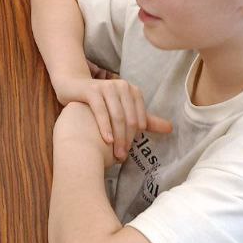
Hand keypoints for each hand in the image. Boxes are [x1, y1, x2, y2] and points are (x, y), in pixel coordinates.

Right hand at [54, 74, 172, 162]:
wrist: (72, 86)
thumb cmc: (99, 102)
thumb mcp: (122, 110)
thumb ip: (145, 120)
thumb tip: (170, 129)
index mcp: (131, 90)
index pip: (139, 118)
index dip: (135, 136)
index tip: (130, 150)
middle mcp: (121, 86)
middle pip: (129, 118)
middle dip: (126, 139)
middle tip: (122, 156)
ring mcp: (106, 86)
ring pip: (117, 116)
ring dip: (117, 137)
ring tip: (115, 154)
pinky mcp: (92, 90)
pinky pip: (101, 111)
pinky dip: (105, 127)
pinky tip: (106, 140)